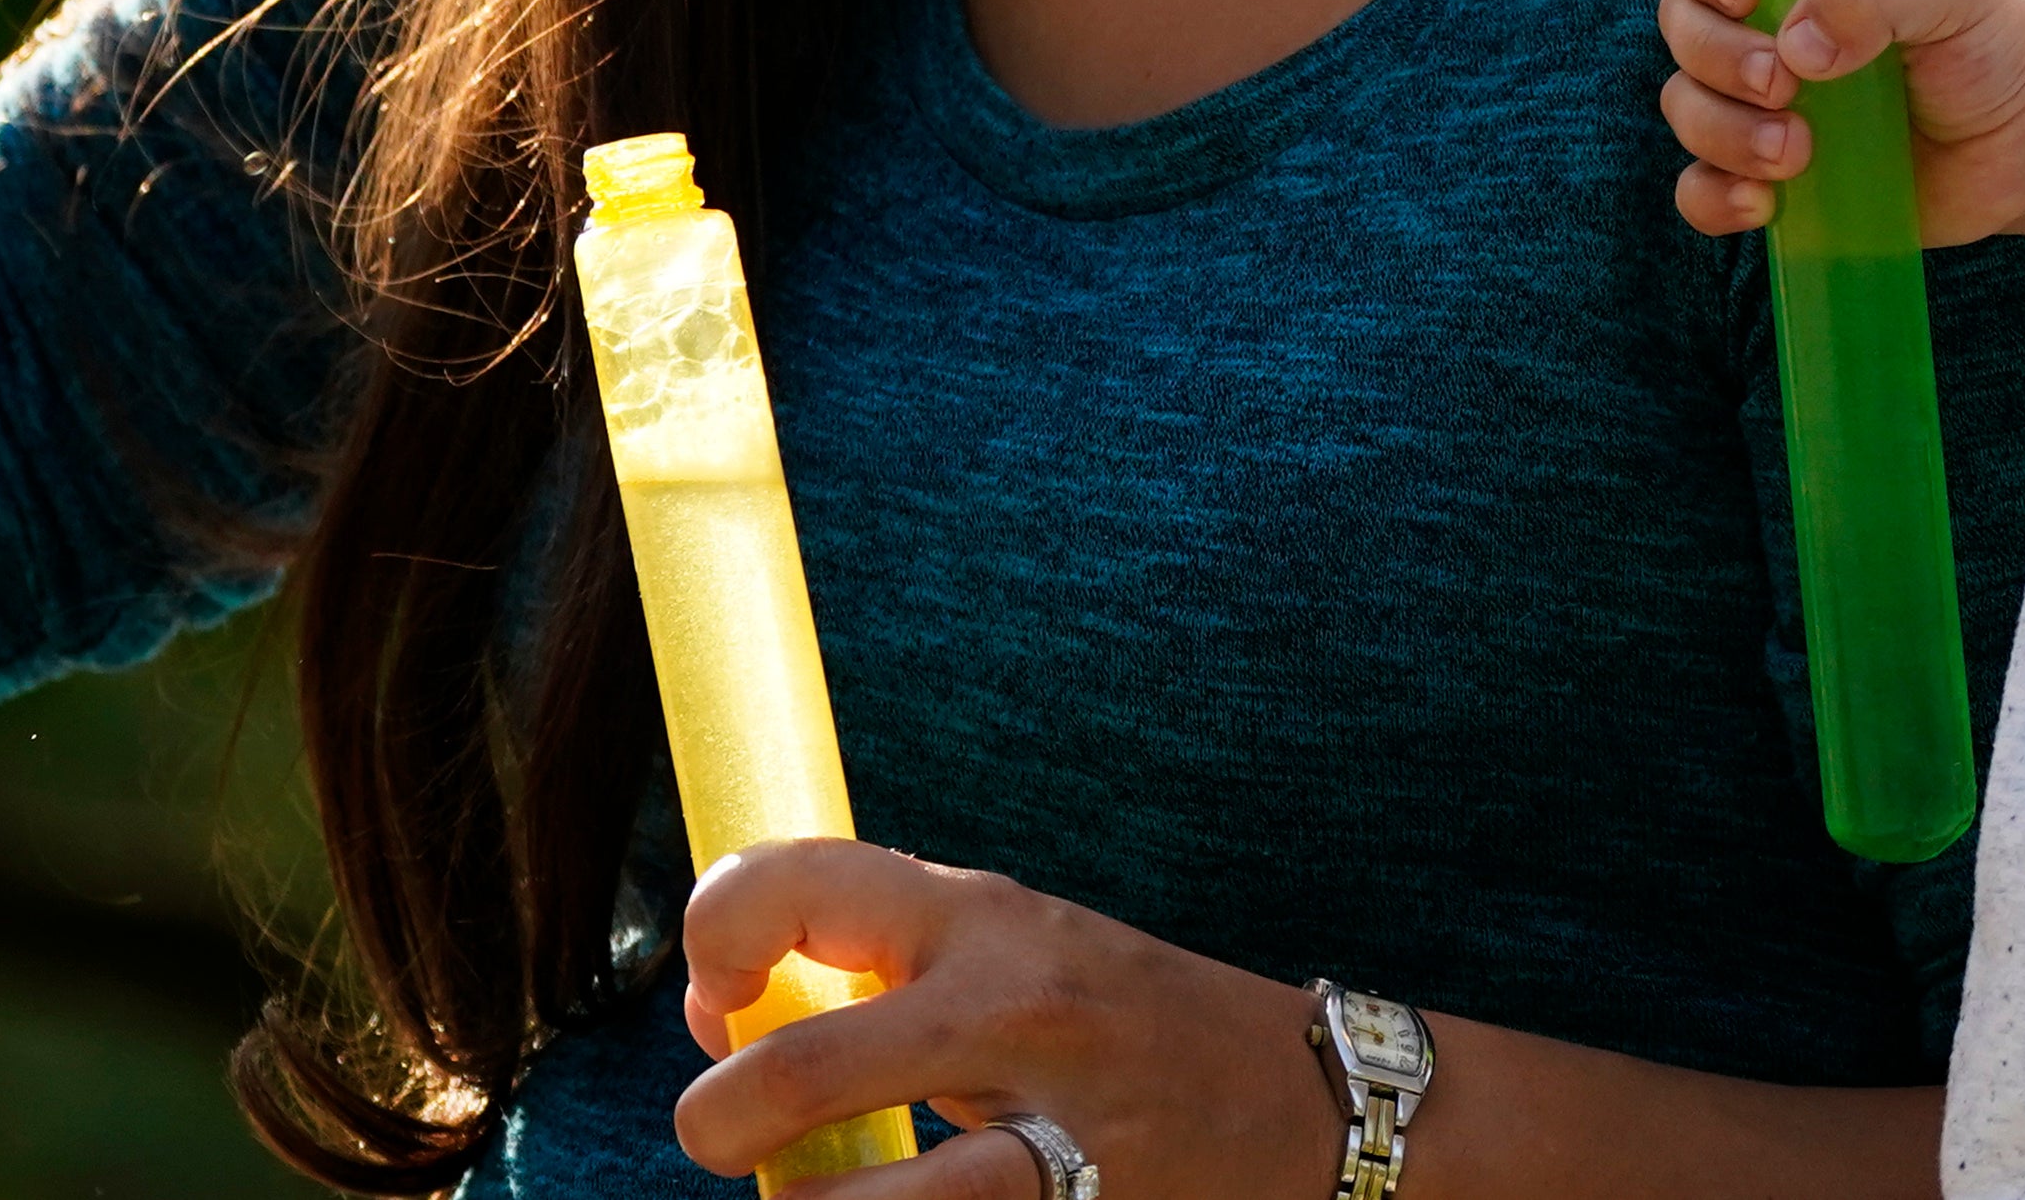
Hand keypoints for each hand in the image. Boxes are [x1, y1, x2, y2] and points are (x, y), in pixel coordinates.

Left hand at [673, 843, 1330, 1198]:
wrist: (1312, 1104)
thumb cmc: (1121, 1025)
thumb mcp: (1011, 952)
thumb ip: (881, 963)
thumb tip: (722, 1020)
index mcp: (977, 916)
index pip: (793, 883)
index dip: (713, 939)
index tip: (717, 1002)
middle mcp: (1011, 1006)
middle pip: (802, 1070)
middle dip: (720, 1124)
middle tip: (720, 1140)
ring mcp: (1055, 1128)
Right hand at [1654, 0, 2024, 251]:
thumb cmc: (1995, 36)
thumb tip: (1795, 50)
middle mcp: (1767, 22)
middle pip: (1682, 24)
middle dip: (1717, 58)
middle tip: (1784, 85)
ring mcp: (1764, 103)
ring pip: (1684, 106)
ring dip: (1722, 132)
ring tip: (1797, 153)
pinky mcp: (1774, 177)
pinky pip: (1701, 189)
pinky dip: (1713, 197)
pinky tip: (1763, 203)